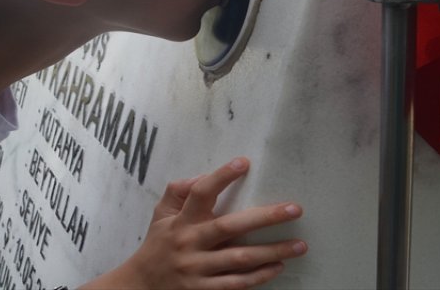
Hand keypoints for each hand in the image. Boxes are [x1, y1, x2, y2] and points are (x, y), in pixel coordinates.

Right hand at [81, 157, 305, 289]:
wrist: (140, 286)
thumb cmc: (158, 245)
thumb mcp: (160, 214)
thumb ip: (178, 192)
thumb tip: (204, 175)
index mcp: (181, 221)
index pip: (200, 193)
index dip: (221, 176)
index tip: (244, 162)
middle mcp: (190, 244)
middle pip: (229, 227)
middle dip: (264, 217)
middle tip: (294, 209)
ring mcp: (197, 269)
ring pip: (240, 259)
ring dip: (272, 251)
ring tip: (299, 244)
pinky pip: (236, 284)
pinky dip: (259, 276)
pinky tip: (278, 266)